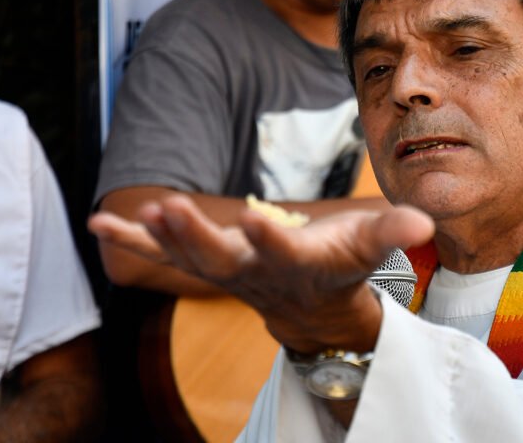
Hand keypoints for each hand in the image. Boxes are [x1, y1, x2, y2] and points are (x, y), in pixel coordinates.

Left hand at [89, 195, 434, 352]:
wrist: (312, 311)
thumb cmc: (343, 267)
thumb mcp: (369, 248)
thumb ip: (392, 233)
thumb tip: (424, 220)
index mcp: (301, 267)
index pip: (284, 255)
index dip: (269, 240)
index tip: (253, 218)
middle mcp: (258, 274)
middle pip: (223, 260)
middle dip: (197, 237)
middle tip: (172, 210)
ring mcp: (228, 272)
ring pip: (191, 258)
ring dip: (163, 236)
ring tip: (143, 210)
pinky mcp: (207, 265)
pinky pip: (165, 256)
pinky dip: (132, 241)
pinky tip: (98, 223)